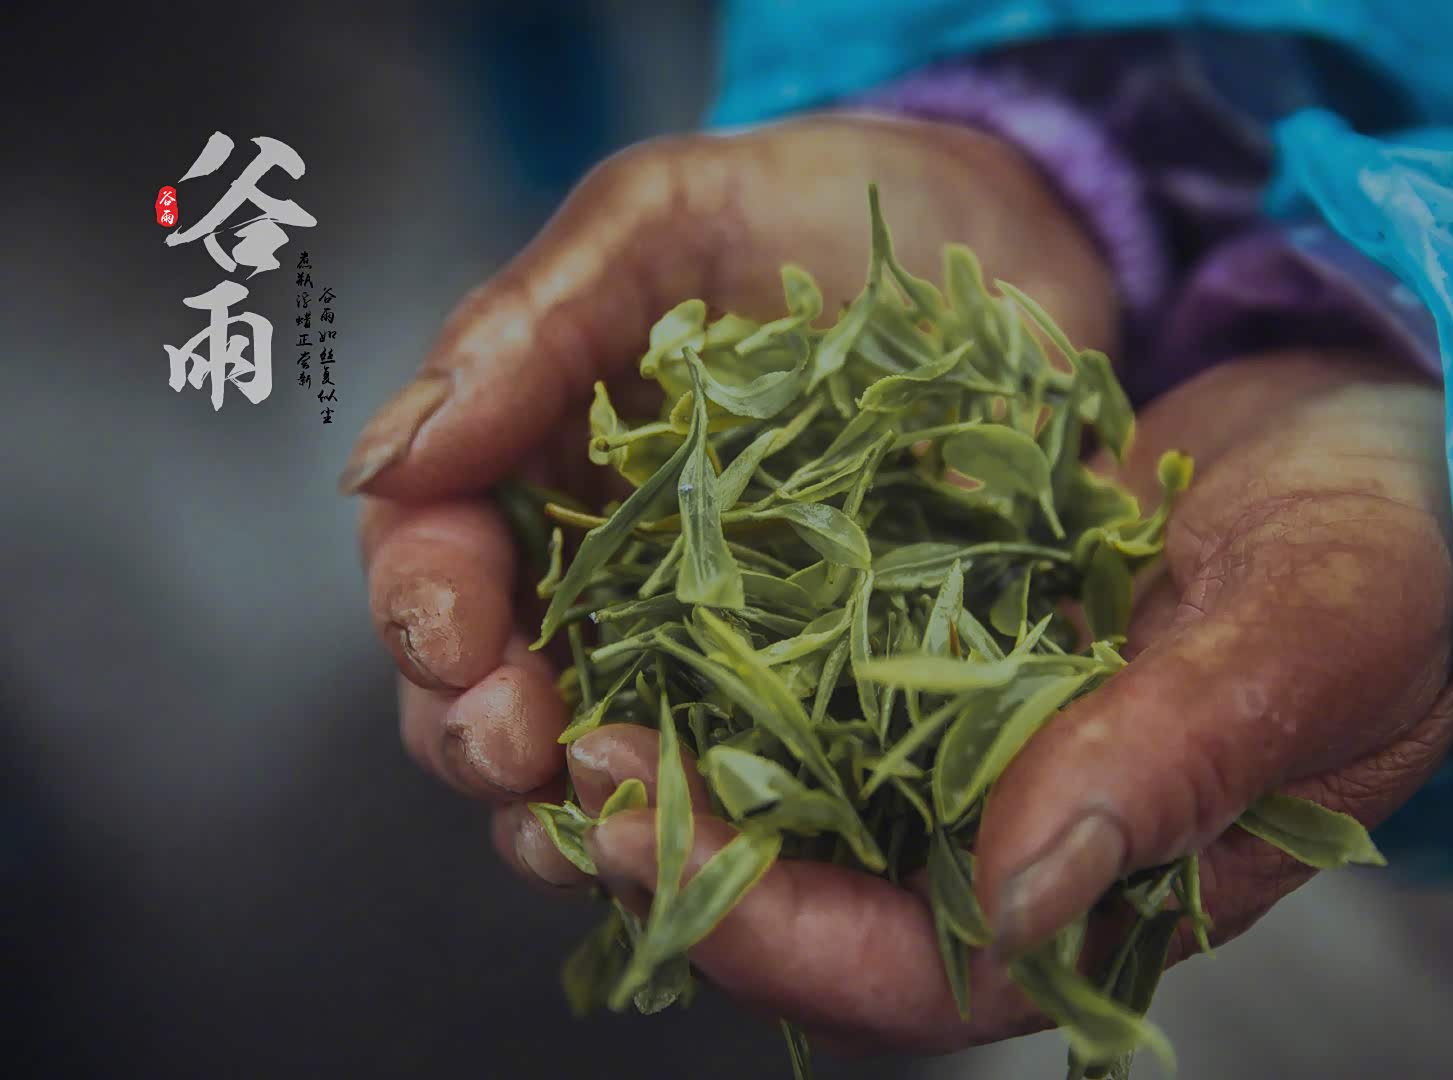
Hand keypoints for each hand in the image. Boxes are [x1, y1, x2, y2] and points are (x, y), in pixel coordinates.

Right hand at [349, 114, 1114, 881]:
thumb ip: (523, 326)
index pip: (433, 555)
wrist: (991, 243)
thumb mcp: (655, 219)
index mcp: (534, 463)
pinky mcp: (816, 688)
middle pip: (491, 689)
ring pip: (601, 758)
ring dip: (580, 808)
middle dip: (480, 732)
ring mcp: (706, 641)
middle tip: (519, 746)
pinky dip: (721, 819)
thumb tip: (379, 461)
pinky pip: (748, 778)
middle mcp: (602, 571)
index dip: (422, 605)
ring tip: (607, 814)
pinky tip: (729, 834)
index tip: (452, 632)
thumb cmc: (806, 208)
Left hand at [577, 349, 1452, 1053]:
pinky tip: (648, 598)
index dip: (770, 925)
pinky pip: (823, 666)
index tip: (642, 842)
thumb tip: (1019, 894)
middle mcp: (1017, 828)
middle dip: (687, 847)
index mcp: (1107, 886)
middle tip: (564, 764)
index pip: (914, 968)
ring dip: (684, 752)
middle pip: (822, 892)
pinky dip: (732, 648)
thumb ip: (1168, 765)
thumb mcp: (1301, 645)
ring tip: (561, 694)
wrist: (1388, 446)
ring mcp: (978, 734)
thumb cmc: (1385, 562)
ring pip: (799, 787)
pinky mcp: (954, 637)